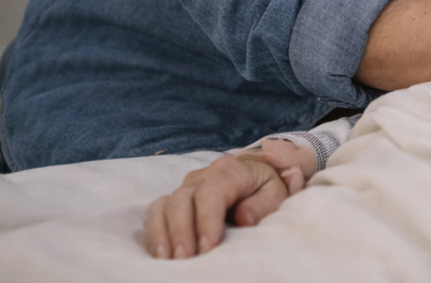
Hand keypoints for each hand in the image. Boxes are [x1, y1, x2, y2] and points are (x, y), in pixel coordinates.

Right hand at [142, 140, 311, 258]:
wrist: (256, 173)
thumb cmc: (267, 186)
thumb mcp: (277, 192)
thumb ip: (264, 203)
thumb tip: (243, 218)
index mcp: (230, 171)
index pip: (211, 193)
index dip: (206, 219)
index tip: (207, 246)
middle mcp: (202, 176)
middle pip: (181, 198)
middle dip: (180, 230)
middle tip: (185, 258)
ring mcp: (185, 187)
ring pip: (163, 205)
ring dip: (161, 233)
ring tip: (167, 259)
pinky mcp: (174, 200)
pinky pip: (156, 213)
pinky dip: (154, 233)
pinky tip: (160, 253)